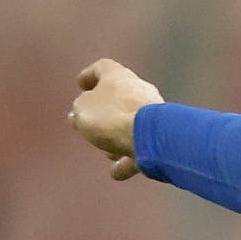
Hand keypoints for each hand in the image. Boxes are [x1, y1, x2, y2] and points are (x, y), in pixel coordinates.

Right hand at [69, 58, 163, 179]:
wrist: (150, 137)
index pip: (103, 68)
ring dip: (118, 138)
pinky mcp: (161, 137)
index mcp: (119, 77)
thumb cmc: (112, 117)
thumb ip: (79, 110)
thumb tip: (79, 115)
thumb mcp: (82, 111)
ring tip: (107, 152)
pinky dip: (128, 160)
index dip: (90, 74)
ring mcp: (154, 115)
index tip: (81, 84)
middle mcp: (140, 92)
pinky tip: (117, 172)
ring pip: (131, 124)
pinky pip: (142, 148)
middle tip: (90, 124)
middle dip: (104, 113)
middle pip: (119, 98)